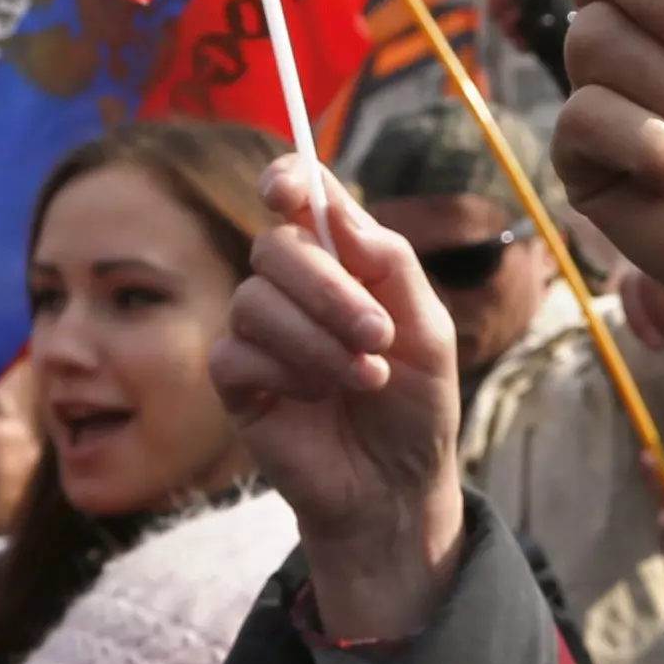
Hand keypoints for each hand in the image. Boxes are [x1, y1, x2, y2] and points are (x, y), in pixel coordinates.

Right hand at [209, 160, 466, 649]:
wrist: (396, 484)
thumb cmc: (417, 404)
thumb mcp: (428, 329)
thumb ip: (389, 264)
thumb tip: (336, 209)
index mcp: (344, 260)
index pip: (303, 195)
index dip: (287, 179)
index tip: (284, 191)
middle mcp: (295, 286)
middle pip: (275, 247)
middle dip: (328, 289)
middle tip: (376, 335)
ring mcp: (260, 331)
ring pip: (254, 300)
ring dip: (317, 340)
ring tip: (364, 379)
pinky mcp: (235, 378)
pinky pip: (235, 352)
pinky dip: (286, 373)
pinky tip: (316, 399)